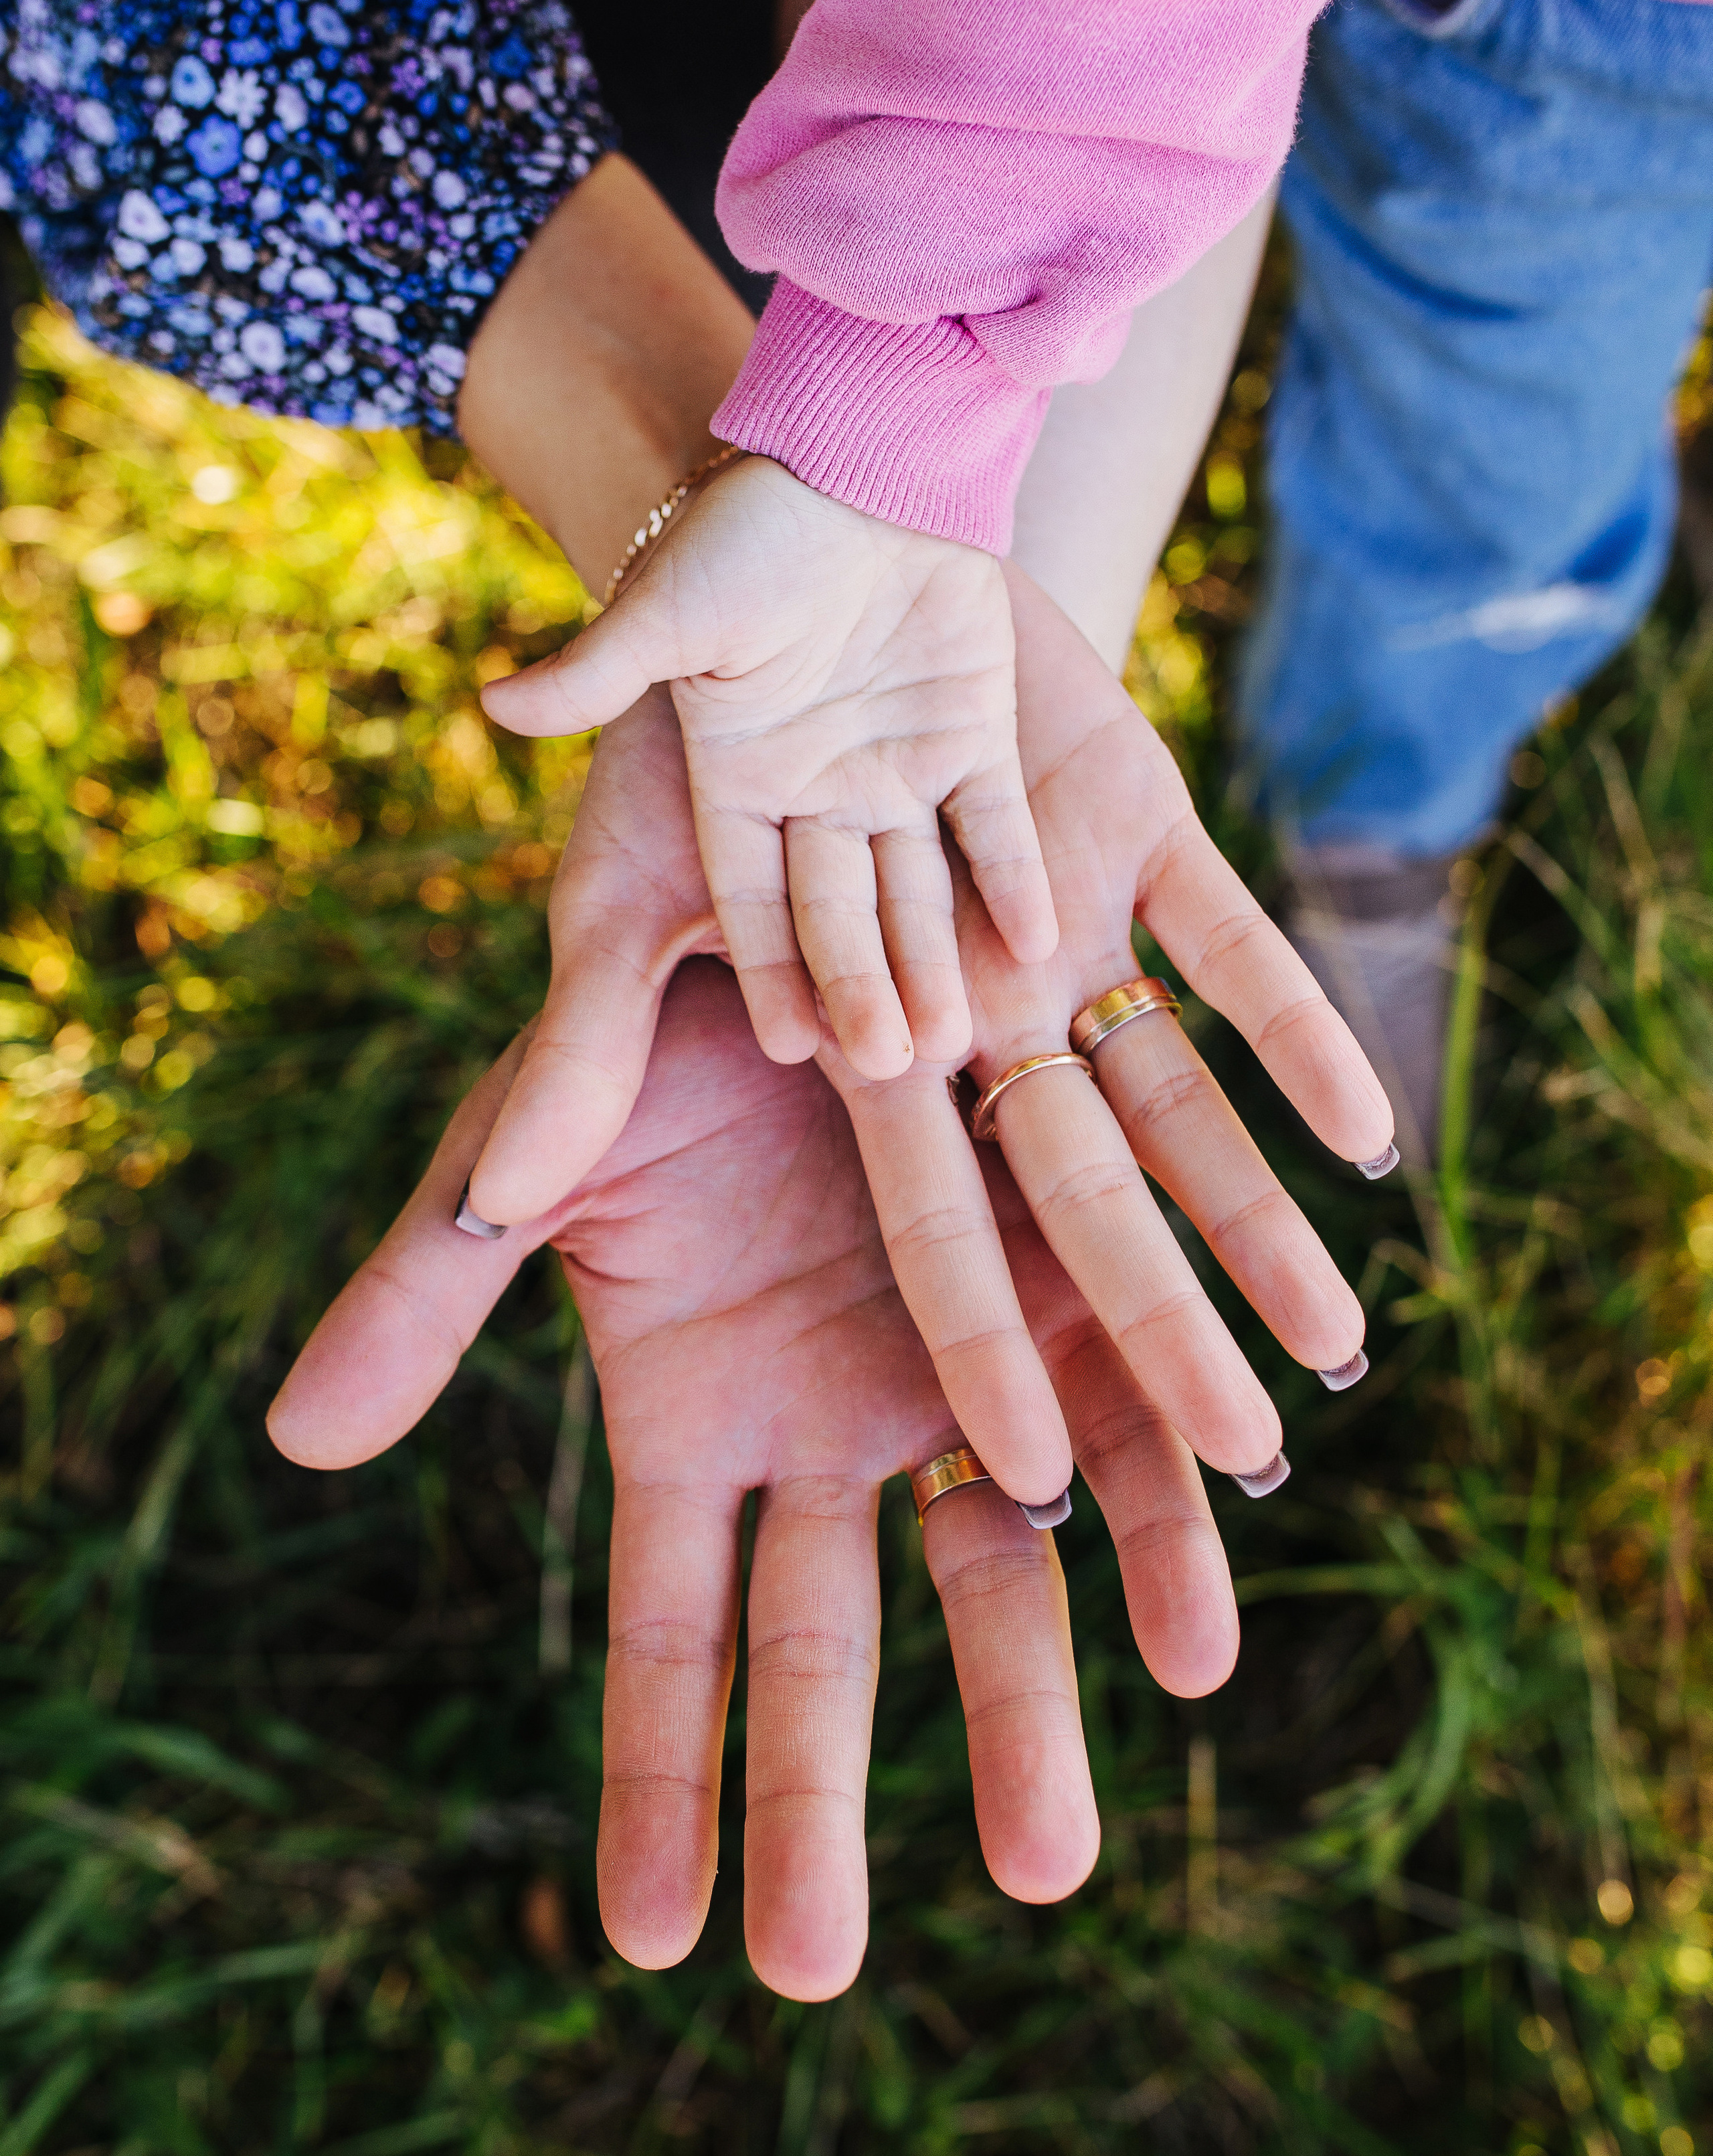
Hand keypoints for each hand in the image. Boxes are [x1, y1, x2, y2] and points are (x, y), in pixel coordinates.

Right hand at [267, 965, 1237, 1999]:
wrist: (825, 892)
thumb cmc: (654, 1015)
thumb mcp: (529, 1148)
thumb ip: (431, 1291)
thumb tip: (299, 1444)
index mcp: (692, 1416)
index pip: (668, 1633)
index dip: (660, 1778)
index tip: (656, 1942)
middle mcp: (829, 1428)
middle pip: (826, 1644)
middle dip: (817, 1807)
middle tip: (811, 1972)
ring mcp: (960, 1375)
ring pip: (1000, 1570)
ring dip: (1027, 1708)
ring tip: (1047, 1859)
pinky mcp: (1075, 1299)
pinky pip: (1129, 1438)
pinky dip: (1163, 1533)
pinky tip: (1194, 1646)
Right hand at [463, 583, 1395, 1509]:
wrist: (806, 517)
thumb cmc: (684, 701)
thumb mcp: (623, 885)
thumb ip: (578, 1046)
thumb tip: (494, 1207)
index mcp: (850, 1042)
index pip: (926, 1222)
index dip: (977, 1342)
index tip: (1034, 1484)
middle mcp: (963, 1012)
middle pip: (1069, 1197)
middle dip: (1150, 1325)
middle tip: (1241, 1467)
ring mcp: (1058, 928)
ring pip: (1170, 1099)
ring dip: (1251, 1216)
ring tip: (1341, 1347)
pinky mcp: (1137, 826)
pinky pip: (1232, 945)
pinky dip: (1297, 1028)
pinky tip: (1372, 1140)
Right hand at [480, 457, 1057, 1085]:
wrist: (842, 443)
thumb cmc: (740, 523)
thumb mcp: (665, 606)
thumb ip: (597, 670)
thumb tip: (497, 704)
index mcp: (737, 779)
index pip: (752, 897)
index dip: (771, 968)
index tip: (793, 1044)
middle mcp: (817, 791)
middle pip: (839, 913)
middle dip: (863, 988)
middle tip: (891, 1069)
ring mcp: (897, 766)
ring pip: (919, 887)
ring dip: (937, 959)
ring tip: (958, 1041)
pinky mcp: (971, 732)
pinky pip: (995, 822)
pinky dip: (1014, 877)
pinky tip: (1035, 940)